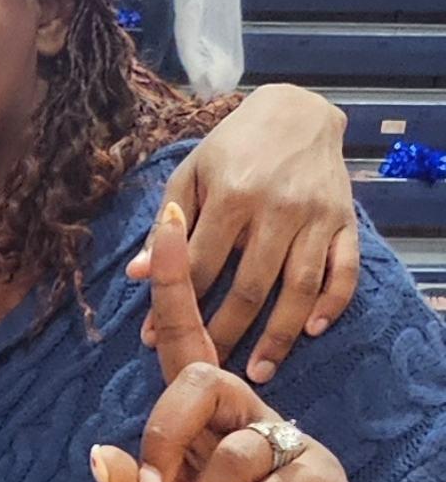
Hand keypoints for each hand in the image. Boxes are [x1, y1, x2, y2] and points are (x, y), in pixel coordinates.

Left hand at [94, 205, 356, 481]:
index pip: (187, 339)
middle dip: (165, 437)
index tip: (165, 219)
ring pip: (236, 446)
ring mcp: (289, 445)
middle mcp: (247, 419)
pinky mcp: (322, 480)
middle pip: (200, 381)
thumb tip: (99, 451)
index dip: (173, 283)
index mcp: (203, 421)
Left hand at [127, 85, 357, 381]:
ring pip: (298, 288)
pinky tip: (311, 331)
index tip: (154, 340)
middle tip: (210, 368)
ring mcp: (316, 216)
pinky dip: (332, 304)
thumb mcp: (191, 174)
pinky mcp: (346, 220)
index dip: (174, 305)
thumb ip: (166, 226)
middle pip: (250, 287)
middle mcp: (276, 208)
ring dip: (278, 336)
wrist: (296, 110)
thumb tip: (136, 274)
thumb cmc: (233, 146)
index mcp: (230, 194)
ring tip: (259, 371)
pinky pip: (344, 271)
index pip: (201, 265)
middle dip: (225, 333)